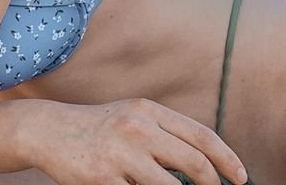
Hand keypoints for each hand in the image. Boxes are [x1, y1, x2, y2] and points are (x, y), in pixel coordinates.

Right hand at [24, 98, 247, 184]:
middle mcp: (136, 128)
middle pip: (195, 165)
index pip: (201, 136)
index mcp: (146, 110)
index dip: (227, 160)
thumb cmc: (97, 127)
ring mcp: (120, 154)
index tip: (240, 178)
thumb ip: (164, 132)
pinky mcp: (103, 179)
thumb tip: (206, 163)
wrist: (49, 130)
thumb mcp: (131, 116)